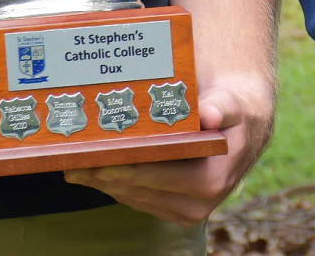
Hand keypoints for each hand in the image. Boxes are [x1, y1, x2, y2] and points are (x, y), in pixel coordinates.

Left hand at [64, 75, 273, 223]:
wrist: (241, 130)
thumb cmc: (232, 112)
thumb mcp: (230, 104)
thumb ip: (220, 107)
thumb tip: (210, 113)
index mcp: (210, 181)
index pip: (156, 177)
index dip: (123, 167)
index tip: (96, 156)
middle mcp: (197, 205)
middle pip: (137, 190)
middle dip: (103, 176)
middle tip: (73, 161)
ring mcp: (183, 211)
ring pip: (132, 198)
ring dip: (102, 183)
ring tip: (74, 166)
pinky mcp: (170, 210)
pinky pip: (135, 199)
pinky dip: (113, 185)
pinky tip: (92, 171)